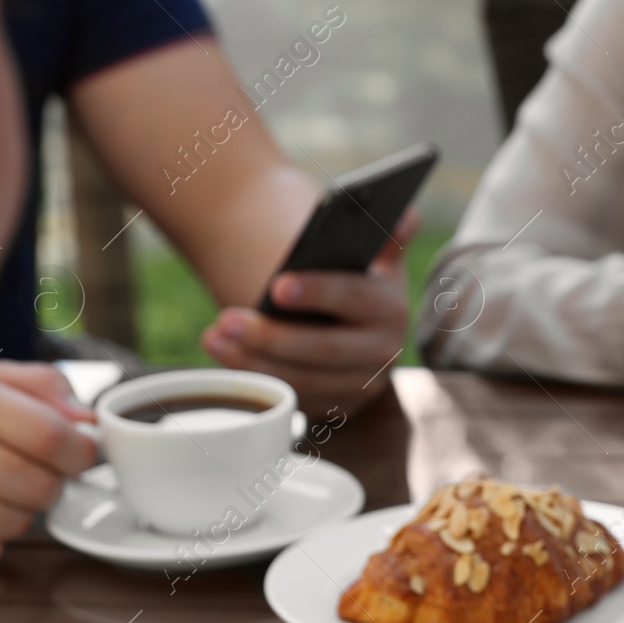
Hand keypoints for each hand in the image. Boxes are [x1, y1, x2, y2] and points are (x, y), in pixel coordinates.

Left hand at [201, 209, 417, 413]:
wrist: (358, 332)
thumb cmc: (354, 284)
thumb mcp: (374, 259)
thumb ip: (386, 237)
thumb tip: (408, 215)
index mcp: (391, 308)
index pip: (355, 298)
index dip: (319, 291)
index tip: (278, 285)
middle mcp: (383, 352)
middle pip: (324, 349)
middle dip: (272, 336)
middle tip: (227, 319)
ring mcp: (360, 385)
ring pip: (304, 380)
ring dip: (253, 359)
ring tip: (215, 335)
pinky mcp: (336, 406)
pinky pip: (293, 398)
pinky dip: (256, 377)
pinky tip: (225, 354)